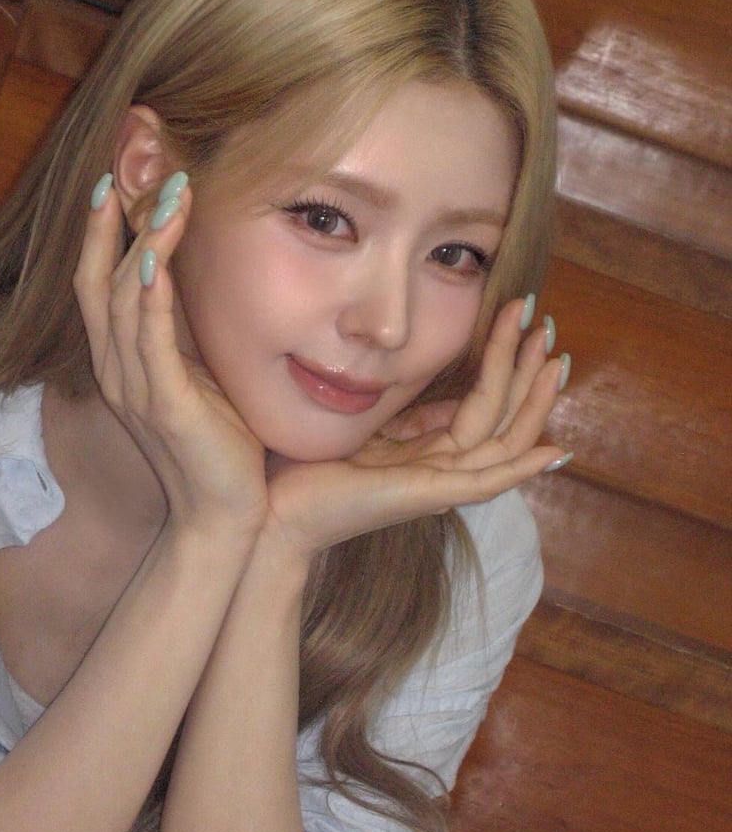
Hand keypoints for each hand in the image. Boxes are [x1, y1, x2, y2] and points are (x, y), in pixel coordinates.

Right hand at [74, 176, 267, 539]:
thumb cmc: (220, 446)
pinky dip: (149, 299)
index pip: (95, 285)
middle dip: (114, 224)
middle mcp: (118, 372)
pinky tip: (156, 261)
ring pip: (122, 302)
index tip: (111, 181)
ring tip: (169, 197)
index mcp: (122, 364)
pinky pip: (150, 343)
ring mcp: (137, 390)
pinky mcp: (166, 407)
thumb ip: (186, 333)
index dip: (97, 233)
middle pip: (95, 283)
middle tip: (142, 170)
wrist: (224, 518)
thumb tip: (197, 280)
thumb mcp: (200, 376)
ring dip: (142, 244)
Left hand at [263, 298, 568, 559]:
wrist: (277, 513)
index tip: (517, 318)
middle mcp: (441, 467)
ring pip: (504, 441)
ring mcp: (438, 484)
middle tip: (548, 328)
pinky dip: (519, 469)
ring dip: (532, 401)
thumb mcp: (365, 425)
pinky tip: (552, 451)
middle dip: (527, 371)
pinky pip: (485, 482)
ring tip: (554, 360)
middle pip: (503, 417)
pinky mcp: (428, 496)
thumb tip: (428, 380)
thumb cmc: (308, 469)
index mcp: (427, 450)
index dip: (503, 362)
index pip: (483, 403)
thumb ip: (401, 412)